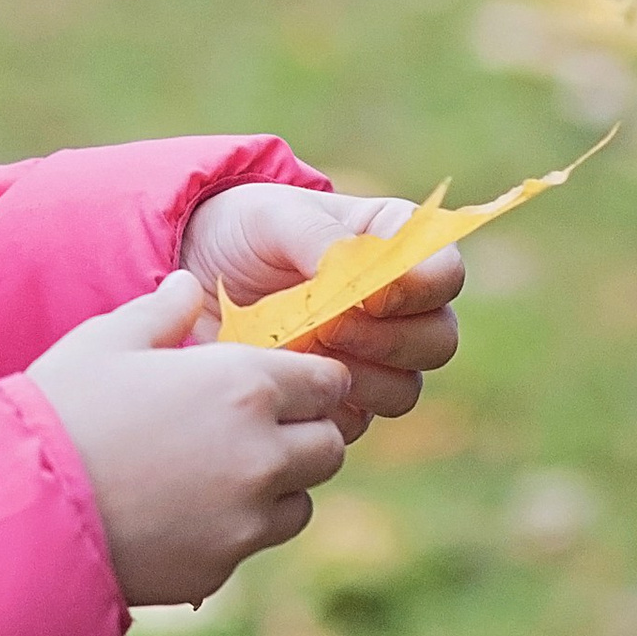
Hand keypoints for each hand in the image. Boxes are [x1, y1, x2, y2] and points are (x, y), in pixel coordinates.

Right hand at [29, 275, 352, 609]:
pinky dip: (231, 529)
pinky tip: (180, 512)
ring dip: (278, 487)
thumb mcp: (107, 340)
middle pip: (331, 447)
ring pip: (301, 502)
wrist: (24, 503)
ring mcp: (245, 520)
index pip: (329, 383)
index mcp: (244, 386)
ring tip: (219, 472)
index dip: (312, 381)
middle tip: (257, 428)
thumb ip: (162, 312)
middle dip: (304, 434)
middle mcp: (262, 455)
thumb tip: (190, 287)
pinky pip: (249, 544)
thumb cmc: (64, 407)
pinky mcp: (221, 568)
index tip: (286, 383)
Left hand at [180, 182, 462, 437]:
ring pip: (407, 389)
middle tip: (330, 327)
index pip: (445, 272)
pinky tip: (288, 376)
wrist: (192, 275)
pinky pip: (358, 420)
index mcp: (396, 245)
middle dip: (388, 339)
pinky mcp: (343, 400)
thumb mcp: (272, 214)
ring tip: (304, 349)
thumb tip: (352, 275)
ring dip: (359, 375)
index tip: (372, 293)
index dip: (421, 289)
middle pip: (439, 340)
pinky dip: (326, 403)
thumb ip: (318, 234)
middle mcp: (399, 307)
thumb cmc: (241, 231)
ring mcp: (375, 359)